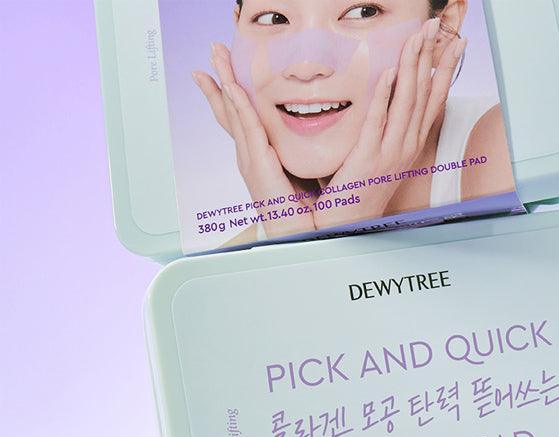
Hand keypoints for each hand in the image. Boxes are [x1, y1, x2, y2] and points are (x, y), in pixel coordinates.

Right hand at [193, 44, 314, 238]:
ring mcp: (250, 161)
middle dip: (221, 78)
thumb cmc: (306, 213)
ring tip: (215, 58)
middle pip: (232, 110)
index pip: (244, 117)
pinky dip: (238, 106)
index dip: (234, 91)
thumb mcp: (305, 174)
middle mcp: (251, 157)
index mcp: (261, 157)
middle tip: (215, 50)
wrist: (301, 238)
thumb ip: (304, 156)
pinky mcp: (258, 166)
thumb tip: (317, 137)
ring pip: (234, 113)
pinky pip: (247, 129)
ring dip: (224, 82)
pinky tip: (230, 86)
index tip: (226, 68)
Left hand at [312, 20, 466, 229]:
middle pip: (423, 95)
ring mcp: (388, 152)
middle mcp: (405, 148)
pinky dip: (385, 95)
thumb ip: (388, 131)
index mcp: (410, 146)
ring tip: (418, 37)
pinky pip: (378, 120)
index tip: (455, 43)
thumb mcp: (383, 159)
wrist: (350, 224)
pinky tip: (390, 72)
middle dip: (431, 57)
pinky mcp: (367, 157)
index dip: (444, 71)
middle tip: (436, 26)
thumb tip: (389, 101)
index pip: (433, 101)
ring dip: (413, 67)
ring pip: (406, 103)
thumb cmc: (362, 191)